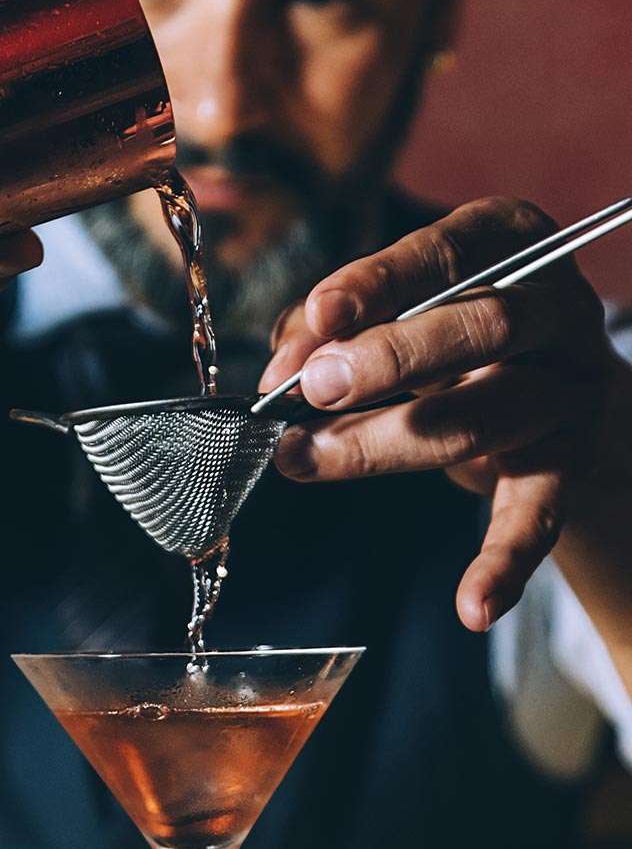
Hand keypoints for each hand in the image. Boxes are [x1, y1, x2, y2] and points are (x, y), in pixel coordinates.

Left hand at [261, 198, 621, 631]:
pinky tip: (471, 607)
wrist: (548, 388)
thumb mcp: (392, 310)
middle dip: (391, 358)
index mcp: (510, 240)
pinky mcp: (569, 462)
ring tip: (307, 460)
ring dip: (386, 443)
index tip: (321, 315)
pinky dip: (503, 564)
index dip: (379, 284)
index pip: (444, 252)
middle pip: (482, 327)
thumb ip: (331, 326)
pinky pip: (538, 515)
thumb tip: (279, 374)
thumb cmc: (444, 334)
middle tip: (314, 389)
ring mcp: (569, 389)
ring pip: (486, 418)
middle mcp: (555, 308)